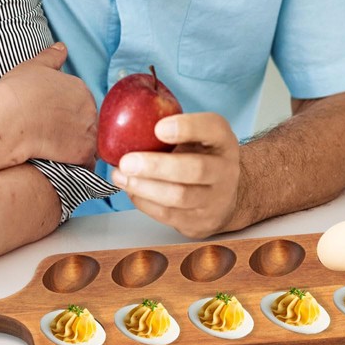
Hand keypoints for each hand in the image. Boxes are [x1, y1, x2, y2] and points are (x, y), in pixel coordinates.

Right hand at [0, 43, 97, 169]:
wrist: (8, 119)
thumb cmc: (17, 91)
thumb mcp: (34, 66)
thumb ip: (52, 56)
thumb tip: (62, 46)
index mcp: (81, 88)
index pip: (82, 102)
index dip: (67, 110)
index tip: (53, 116)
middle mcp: (90, 109)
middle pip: (88, 121)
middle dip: (76, 128)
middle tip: (54, 134)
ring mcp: (88, 132)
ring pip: (90, 142)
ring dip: (79, 146)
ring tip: (58, 150)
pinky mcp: (82, 154)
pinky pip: (88, 163)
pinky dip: (79, 165)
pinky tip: (64, 164)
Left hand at [110, 112, 241, 238]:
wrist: (223, 195)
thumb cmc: (200, 156)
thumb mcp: (195, 135)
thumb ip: (171, 127)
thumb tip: (128, 122)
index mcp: (222, 139)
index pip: (212, 129)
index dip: (186, 127)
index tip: (158, 127)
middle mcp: (225, 170)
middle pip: (194, 169)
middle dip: (156, 166)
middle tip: (127, 161)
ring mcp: (215, 199)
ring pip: (179, 196)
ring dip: (144, 187)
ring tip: (120, 176)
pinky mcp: (200, 222)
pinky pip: (168, 214)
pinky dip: (144, 202)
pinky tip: (131, 189)